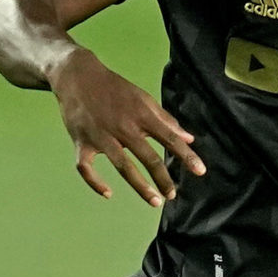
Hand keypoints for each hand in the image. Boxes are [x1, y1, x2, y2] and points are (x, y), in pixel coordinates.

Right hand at [50, 50, 205, 205]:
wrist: (77, 76)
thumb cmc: (115, 89)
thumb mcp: (143, 99)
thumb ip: (166, 120)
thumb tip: (189, 139)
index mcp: (141, 115)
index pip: (169, 138)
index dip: (186, 155)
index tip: (200, 171)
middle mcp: (122, 127)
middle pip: (147, 156)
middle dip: (163, 178)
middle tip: (172, 195)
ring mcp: (100, 136)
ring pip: (122, 166)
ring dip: (139, 186)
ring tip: (154, 201)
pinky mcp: (80, 142)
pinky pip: (85, 168)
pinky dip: (95, 182)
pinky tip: (108, 193)